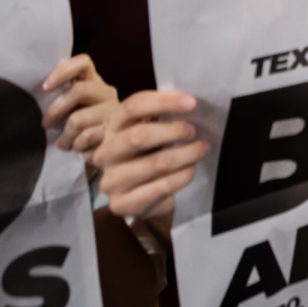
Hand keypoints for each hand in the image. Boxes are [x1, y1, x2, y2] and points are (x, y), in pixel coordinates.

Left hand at [42, 54, 117, 164]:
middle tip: (46, 125)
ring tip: (64, 144)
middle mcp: (108, 94)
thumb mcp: (74, 106)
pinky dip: (77, 147)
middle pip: (79, 90)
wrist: (110, 153)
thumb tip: (46, 86)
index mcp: (95, 82)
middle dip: (56, 110)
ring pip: (78, 119)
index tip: (45, 87)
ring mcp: (114, 113)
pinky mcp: (117, 133)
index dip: (63, 71)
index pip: (83, 63)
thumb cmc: (83, 127)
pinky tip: (80, 150)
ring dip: (65, 136)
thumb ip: (65, 94)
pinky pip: (87, 138)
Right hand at [93, 91, 208, 219]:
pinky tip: (191, 171)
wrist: (140, 193)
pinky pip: (160, 188)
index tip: (192, 103)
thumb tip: (190, 102)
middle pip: (138, 136)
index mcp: (112, 126)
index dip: (164, 102)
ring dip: (186, 155)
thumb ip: (163, 115)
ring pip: (155, 164)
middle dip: (174, 131)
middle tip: (194, 132)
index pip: (133, 107)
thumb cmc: (150, 151)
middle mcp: (105, 153)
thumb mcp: (152, 129)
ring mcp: (111, 180)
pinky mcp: (121, 204)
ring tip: (202, 150)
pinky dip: (182, 177)